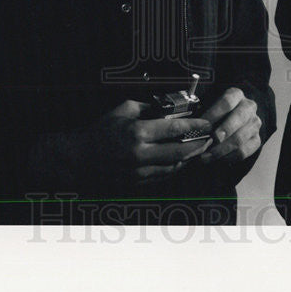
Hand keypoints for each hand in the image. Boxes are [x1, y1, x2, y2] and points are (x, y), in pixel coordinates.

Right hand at [34, 100, 212, 186]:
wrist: (80, 159)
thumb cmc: (101, 131)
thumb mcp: (123, 110)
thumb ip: (148, 108)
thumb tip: (170, 108)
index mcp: (138, 133)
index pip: (175, 129)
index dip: (195, 126)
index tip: (207, 124)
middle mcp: (141, 154)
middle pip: (180, 151)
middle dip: (199, 145)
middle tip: (210, 138)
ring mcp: (139, 172)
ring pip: (175, 166)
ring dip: (190, 158)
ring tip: (200, 148)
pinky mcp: (138, 183)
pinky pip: (164, 176)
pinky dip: (176, 167)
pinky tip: (182, 159)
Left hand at [197, 87, 261, 163]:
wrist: (232, 119)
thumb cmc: (216, 112)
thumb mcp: (209, 106)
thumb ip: (203, 114)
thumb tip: (193, 128)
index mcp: (236, 94)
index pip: (227, 102)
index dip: (214, 113)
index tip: (202, 124)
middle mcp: (249, 107)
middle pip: (238, 118)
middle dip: (223, 131)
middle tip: (210, 140)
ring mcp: (254, 124)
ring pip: (240, 138)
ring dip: (221, 149)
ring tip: (206, 156)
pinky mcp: (256, 140)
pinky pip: (243, 152)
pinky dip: (228, 157)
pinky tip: (217, 159)